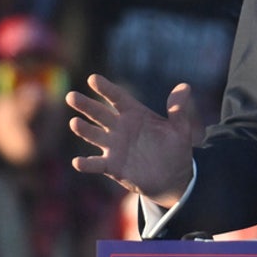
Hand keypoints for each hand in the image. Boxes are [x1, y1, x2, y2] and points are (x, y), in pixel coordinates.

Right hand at [66, 74, 195, 206]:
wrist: (173, 177)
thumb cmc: (175, 148)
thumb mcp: (180, 128)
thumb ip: (178, 109)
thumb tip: (184, 87)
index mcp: (135, 114)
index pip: (118, 98)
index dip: (106, 89)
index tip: (93, 78)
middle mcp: (120, 128)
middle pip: (100, 114)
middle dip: (86, 105)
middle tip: (71, 96)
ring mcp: (114, 147)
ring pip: (94, 135)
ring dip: (84, 130)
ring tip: (74, 123)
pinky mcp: (112, 166)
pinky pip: (96, 164)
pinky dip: (86, 163)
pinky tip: (78, 161)